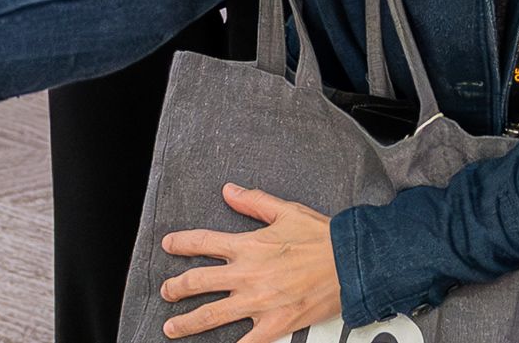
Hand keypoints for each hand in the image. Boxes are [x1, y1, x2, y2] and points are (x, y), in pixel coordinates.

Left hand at [159, 185, 341, 340]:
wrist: (351, 262)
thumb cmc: (323, 238)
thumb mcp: (286, 211)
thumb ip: (254, 202)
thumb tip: (230, 191)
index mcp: (249, 246)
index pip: (204, 243)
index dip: (182, 244)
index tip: (168, 245)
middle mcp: (248, 275)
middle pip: (199, 282)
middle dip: (177, 287)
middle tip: (167, 291)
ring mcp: (258, 302)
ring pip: (211, 315)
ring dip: (187, 323)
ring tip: (172, 327)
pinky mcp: (274, 324)